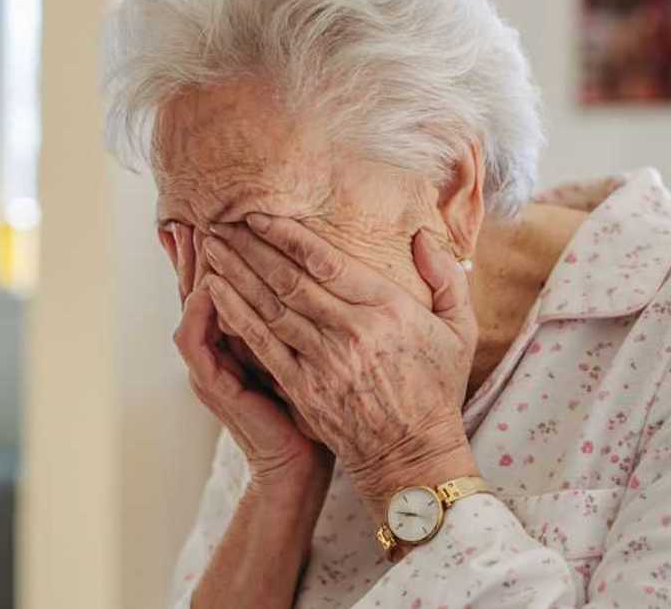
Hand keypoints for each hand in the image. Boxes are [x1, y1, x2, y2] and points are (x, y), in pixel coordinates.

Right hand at [166, 223, 331, 493]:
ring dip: (195, 269)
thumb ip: (302, 316)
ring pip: (193, 304)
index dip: (223, 249)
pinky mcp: (214, 384)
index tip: (229, 212)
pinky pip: (195, 340)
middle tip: (203, 210)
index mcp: (240, 337)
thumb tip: (317, 274)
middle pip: (201, 283)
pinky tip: (212, 282)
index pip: (224, 282)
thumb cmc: (315, 408)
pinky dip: (202, 309)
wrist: (300, 465)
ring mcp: (211, 365)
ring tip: (201, 233)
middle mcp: (218, 348)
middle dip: (201, 248)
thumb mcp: (308, 353)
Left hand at [201, 214, 479, 520]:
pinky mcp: (304, 388)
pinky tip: (215, 294)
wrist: (414, 454)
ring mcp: (324, 362)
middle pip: (290, 279)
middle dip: (251, 246)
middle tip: (220, 221)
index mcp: (389, 310)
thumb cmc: (437, 388)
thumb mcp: (460, 329)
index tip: (260, 215)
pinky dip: (237, 315)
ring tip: (210, 247)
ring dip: (236, 274)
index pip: (327, 262)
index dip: (288, 235)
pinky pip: (264, 344)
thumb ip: (447, 278)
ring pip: (270, 307)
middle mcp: (352, 332)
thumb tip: (422, 238)